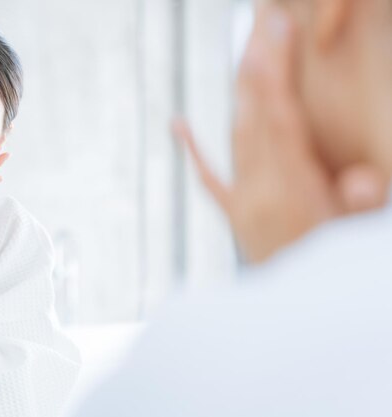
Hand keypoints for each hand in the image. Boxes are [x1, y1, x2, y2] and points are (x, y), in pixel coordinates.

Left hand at [174, 6, 386, 262]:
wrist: (297, 315)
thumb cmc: (332, 269)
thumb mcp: (352, 237)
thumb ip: (356, 207)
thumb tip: (361, 181)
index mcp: (291, 188)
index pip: (281, 117)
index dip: (276, 72)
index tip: (275, 34)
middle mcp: (259, 188)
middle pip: (254, 116)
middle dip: (258, 67)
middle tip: (262, 25)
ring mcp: (243, 200)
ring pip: (236, 136)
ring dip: (239, 94)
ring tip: (245, 55)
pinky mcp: (234, 214)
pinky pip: (208, 177)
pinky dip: (193, 150)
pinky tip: (177, 123)